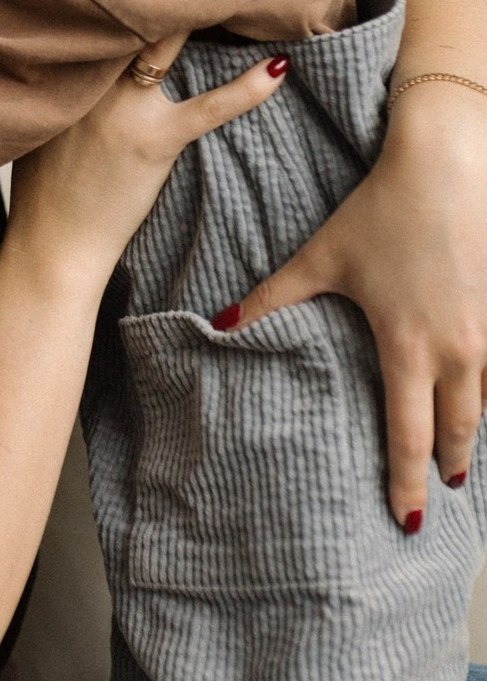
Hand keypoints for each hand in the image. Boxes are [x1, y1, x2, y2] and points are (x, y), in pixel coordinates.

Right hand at [5, 38, 286, 294]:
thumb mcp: (41, 121)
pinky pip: (209, 107)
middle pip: (131, 14)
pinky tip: (278, 67)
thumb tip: (84, 55)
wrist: (51, 245)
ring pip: (168, 46)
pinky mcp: (153, 141)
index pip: (96, 10)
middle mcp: (89, 79)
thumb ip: (65, 84)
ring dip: (204, 14)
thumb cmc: (46, 187)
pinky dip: (247, 88)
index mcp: (61, 71)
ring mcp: (122, 109)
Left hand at [233, 82, 486, 526]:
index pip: (409, 433)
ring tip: (464, 452)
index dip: (407, 479)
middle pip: (460, 429)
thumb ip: (272, 297)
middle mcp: (457, 348)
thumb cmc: (381, 210)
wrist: (450, 163)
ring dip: (476, 429)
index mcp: (408, 346)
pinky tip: (486, 396)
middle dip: (451, 465)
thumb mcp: (321, 256)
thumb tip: (220, 322)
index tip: (405, 517)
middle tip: (441, 495)